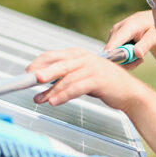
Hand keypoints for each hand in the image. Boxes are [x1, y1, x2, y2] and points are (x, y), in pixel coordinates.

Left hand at [27, 48, 145, 111]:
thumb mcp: (82, 77)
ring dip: (50, 90)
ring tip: (39, 99)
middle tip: (28, 80)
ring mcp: (92, 67)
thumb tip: (43, 85)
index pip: (52, 55)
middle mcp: (84, 58)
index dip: (37, 64)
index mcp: (78, 54)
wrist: (129, 93)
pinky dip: (63, 95)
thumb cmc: (105, 85)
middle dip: (40, 72)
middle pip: (57, 64)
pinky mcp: (98, 79)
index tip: (26, 74)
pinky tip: (54, 102)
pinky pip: (76, 88)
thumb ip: (65, 78)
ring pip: (65, 78)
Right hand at [105, 10, 155, 69]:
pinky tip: (134, 55)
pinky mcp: (113, 38)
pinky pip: (114, 52)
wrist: (151, 19)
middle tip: (140, 61)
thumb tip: (137, 54)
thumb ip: (146, 44)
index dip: (114, 59)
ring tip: (139, 59)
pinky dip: (124, 57)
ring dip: (126, 61)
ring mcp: (113, 34)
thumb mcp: (154, 36)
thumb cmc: (154, 27)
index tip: (126, 65)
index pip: (112, 46)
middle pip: (111, 53)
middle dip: (125, 62)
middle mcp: (116, 30)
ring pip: (113, 54)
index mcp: (127, 27)